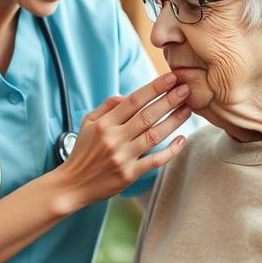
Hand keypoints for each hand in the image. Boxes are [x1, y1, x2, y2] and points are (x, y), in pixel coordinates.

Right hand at [54, 73, 190, 208]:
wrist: (73, 185)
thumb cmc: (83, 151)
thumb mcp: (88, 123)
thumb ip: (107, 107)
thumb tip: (126, 95)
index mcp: (104, 124)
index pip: (133, 100)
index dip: (154, 87)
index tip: (170, 78)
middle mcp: (114, 139)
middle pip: (147, 116)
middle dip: (169, 100)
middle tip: (186, 89)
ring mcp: (122, 157)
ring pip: (154, 136)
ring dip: (174, 121)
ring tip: (188, 109)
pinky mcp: (129, 175)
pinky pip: (155, 161)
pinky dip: (171, 151)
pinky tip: (182, 139)